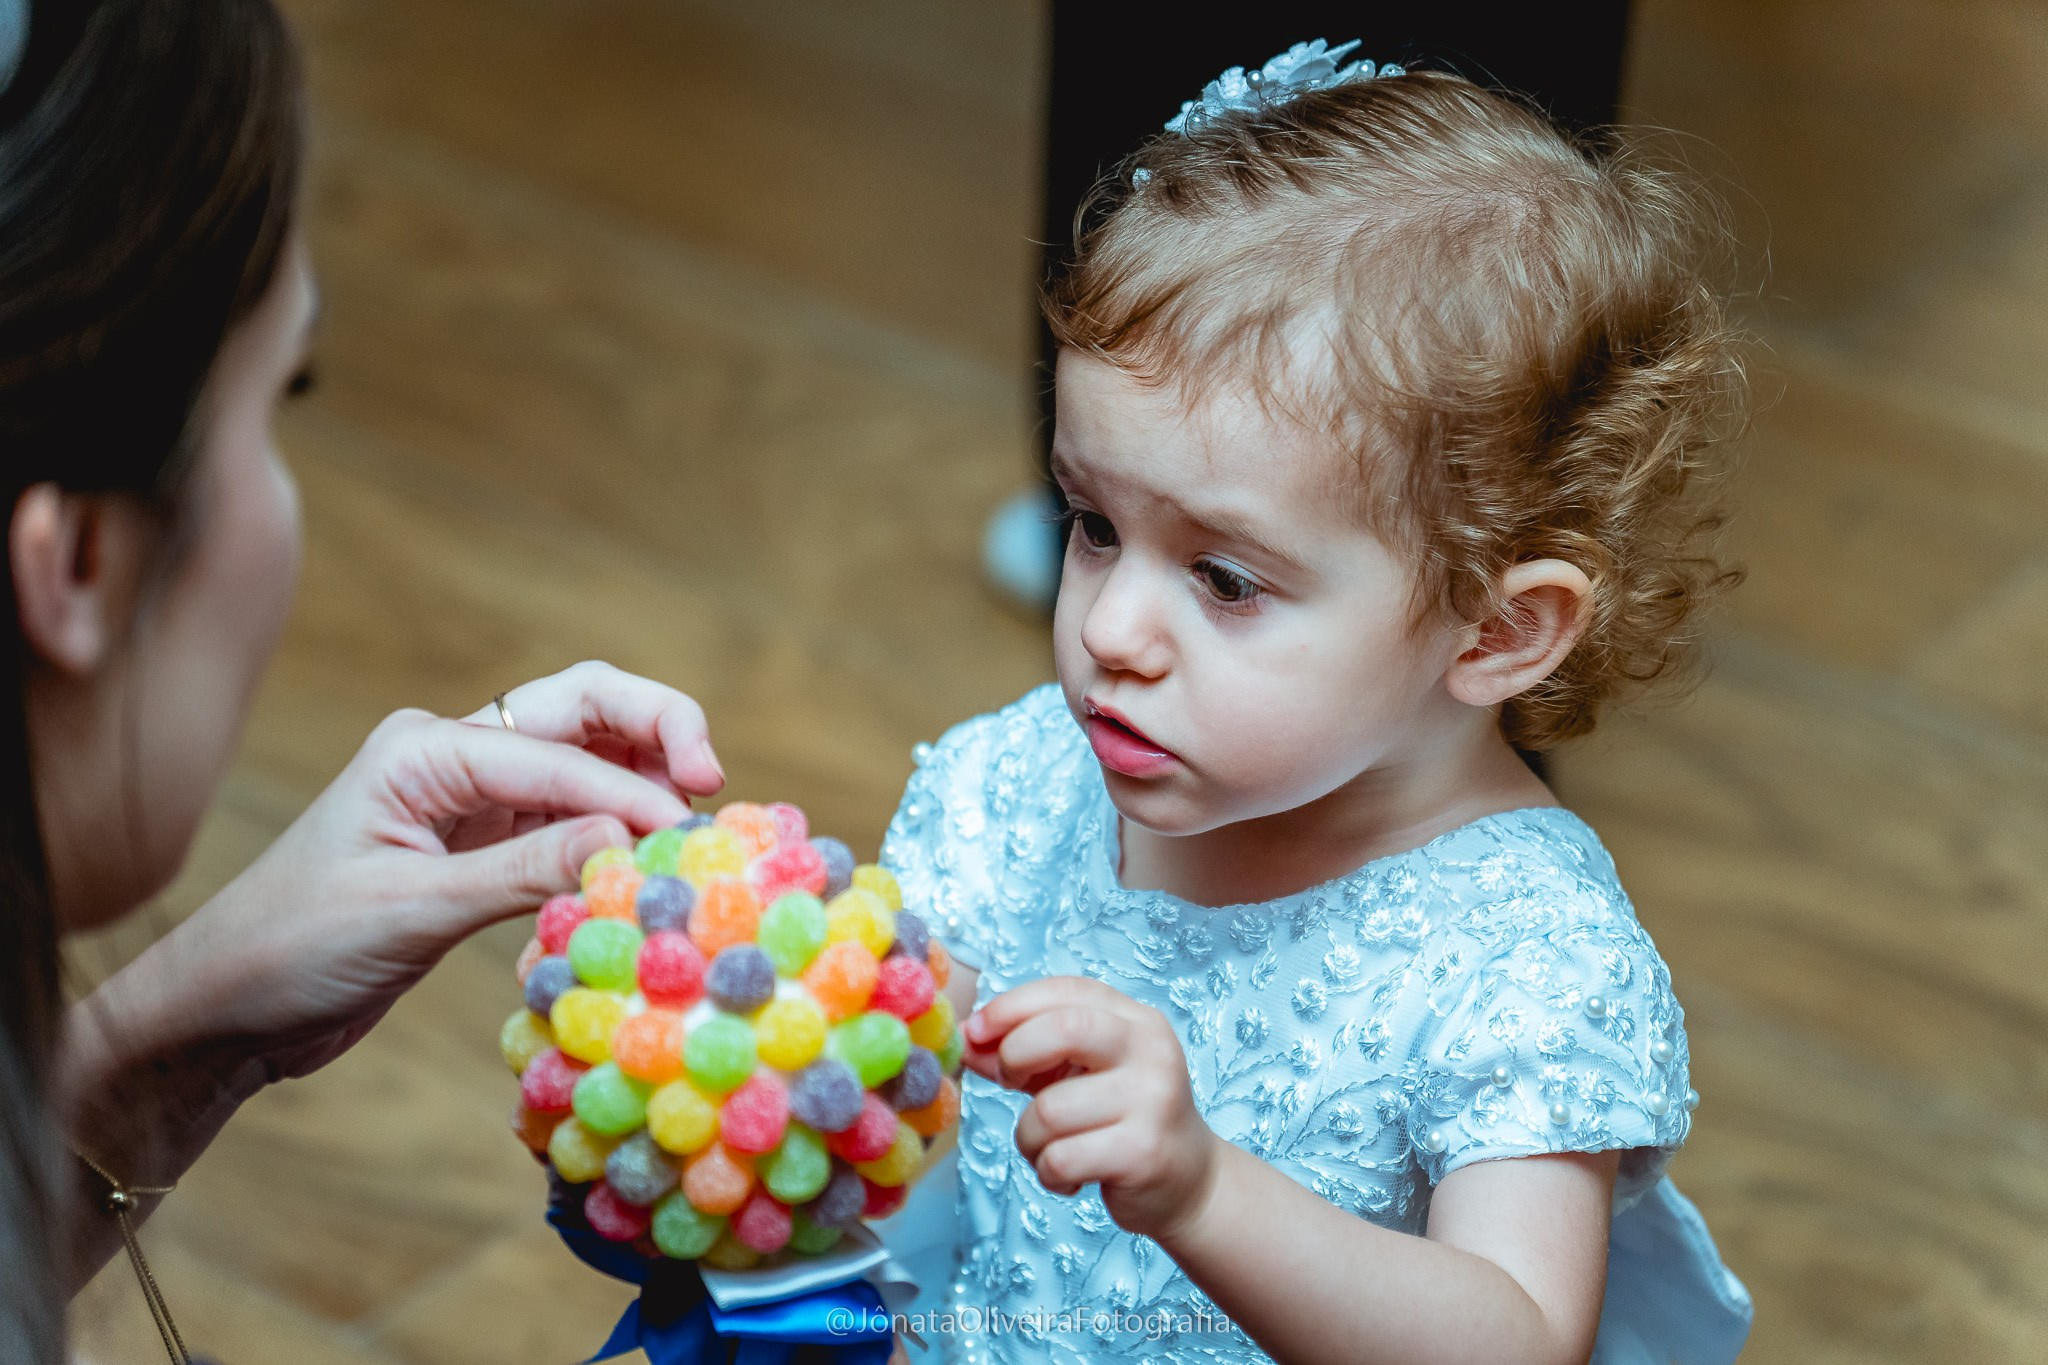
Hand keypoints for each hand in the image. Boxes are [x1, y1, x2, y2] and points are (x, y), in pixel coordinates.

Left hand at [158, 660, 721, 1081]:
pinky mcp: (485, 850)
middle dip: (658, 730)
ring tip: (695, 828)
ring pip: (589, 759)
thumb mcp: (409, 910)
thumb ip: (523, 870)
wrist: (223, 1011)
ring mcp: (473, 801)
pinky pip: (572, 824)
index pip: (557, 752)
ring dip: (646, 780)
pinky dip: (616, 834)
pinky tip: (646, 867)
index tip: (687, 839)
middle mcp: (456, 756)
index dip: (629, 791)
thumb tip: (631, 839)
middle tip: (714, 784)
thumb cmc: (289, 949)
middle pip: (585, 708)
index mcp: (425, 748)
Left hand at [963, 975, 1222, 1241]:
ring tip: (1050, 1148)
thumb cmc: (1121, 1119)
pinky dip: (1048, 1173)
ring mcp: (1153, 1100)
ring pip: (1049, 1110)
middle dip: (1015, 1057)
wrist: (1189, 1181)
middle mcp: (1151, 1050)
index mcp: (1136, 1020)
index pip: (1067, 991)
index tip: (975, 1032)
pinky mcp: (1144, 1152)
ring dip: (1029, 1138)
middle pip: (1063, 1030)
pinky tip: (1070, 1176)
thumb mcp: (1078, 1075)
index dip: (1011, 1006)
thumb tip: (967, 1040)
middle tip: (1013, 1082)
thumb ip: (1026, 1053)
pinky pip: (1059, 1158)